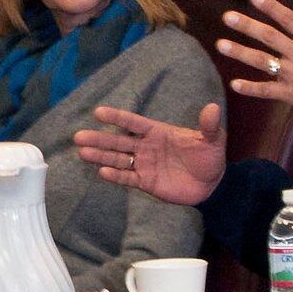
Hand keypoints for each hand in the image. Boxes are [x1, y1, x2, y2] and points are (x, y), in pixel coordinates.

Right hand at [74, 103, 226, 206]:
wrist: (212, 183)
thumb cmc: (210, 157)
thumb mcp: (213, 140)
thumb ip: (209, 126)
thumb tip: (214, 108)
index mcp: (158, 132)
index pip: (134, 123)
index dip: (117, 118)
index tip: (98, 112)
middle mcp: (146, 147)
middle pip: (119, 141)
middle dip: (100, 139)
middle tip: (79, 136)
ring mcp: (144, 164)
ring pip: (118, 159)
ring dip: (101, 156)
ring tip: (83, 152)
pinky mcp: (146, 182)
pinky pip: (127, 178)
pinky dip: (115, 176)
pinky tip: (102, 172)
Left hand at [215, 0, 292, 124]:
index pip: (290, 19)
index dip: (271, 7)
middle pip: (269, 37)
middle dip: (247, 26)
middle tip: (227, 17)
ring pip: (262, 61)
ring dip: (240, 52)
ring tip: (221, 44)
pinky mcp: (290, 94)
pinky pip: (266, 90)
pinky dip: (250, 88)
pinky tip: (234, 84)